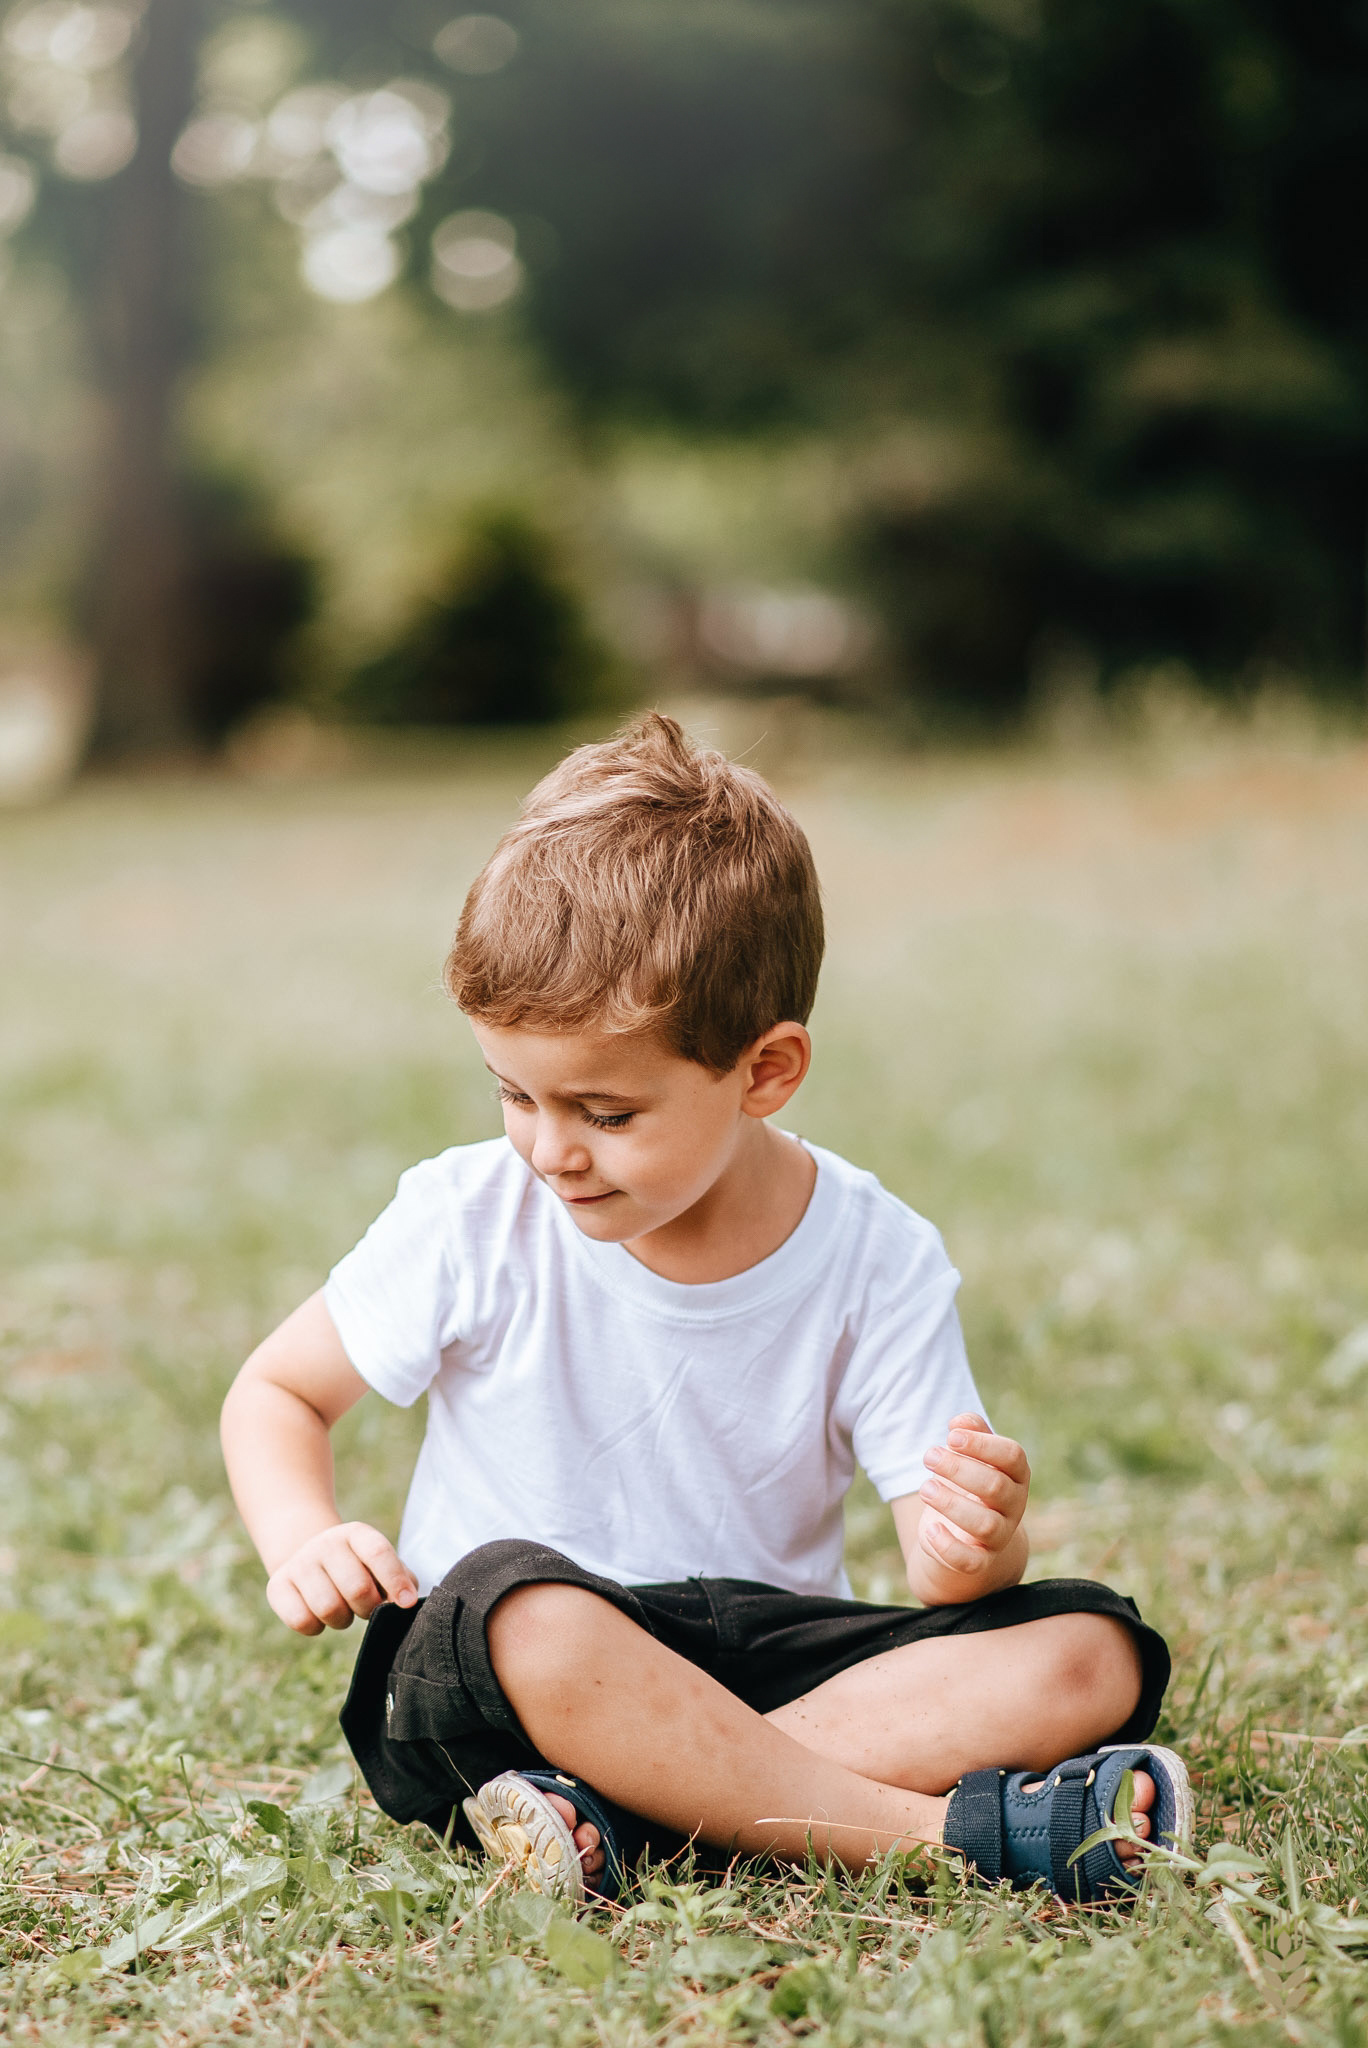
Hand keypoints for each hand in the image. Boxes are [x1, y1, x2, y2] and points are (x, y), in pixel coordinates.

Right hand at [266, 1521, 418, 1634]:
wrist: (307, 1556)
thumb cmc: (356, 1567)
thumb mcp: (379, 1563)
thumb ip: (399, 1578)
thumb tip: (408, 1600)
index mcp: (356, 1533)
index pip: (378, 1553)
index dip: (395, 1580)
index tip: (406, 1603)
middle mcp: (326, 1543)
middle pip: (357, 1587)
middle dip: (369, 1608)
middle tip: (368, 1608)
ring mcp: (300, 1563)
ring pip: (328, 1608)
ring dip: (342, 1619)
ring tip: (343, 1610)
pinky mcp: (277, 1586)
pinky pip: (301, 1621)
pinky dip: (316, 1627)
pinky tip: (319, 1616)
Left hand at [917, 1413, 1029, 1583]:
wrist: (964, 1537)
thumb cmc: (967, 1486)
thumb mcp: (970, 1457)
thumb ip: (971, 1433)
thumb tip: (960, 1423)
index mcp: (1015, 1476)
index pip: (1013, 1456)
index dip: (982, 1444)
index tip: (951, 1436)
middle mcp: (1014, 1506)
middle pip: (996, 1486)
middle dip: (959, 1469)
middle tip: (929, 1456)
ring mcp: (999, 1537)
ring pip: (985, 1524)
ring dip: (951, 1504)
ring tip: (925, 1488)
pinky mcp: (980, 1562)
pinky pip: (971, 1561)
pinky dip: (949, 1546)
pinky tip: (930, 1529)